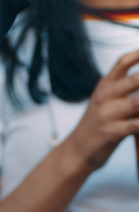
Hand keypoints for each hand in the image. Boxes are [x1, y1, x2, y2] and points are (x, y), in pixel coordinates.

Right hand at [63, 49, 138, 170]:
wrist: (78, 149)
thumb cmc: (98, 123)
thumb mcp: (105, 100)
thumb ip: (124, 87)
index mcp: (104, 85)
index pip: (123, 62)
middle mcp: (105, 96)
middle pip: (135, 79)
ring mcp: (107, 114)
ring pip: (138, 102)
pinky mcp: (111, 132)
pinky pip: (136, 125)